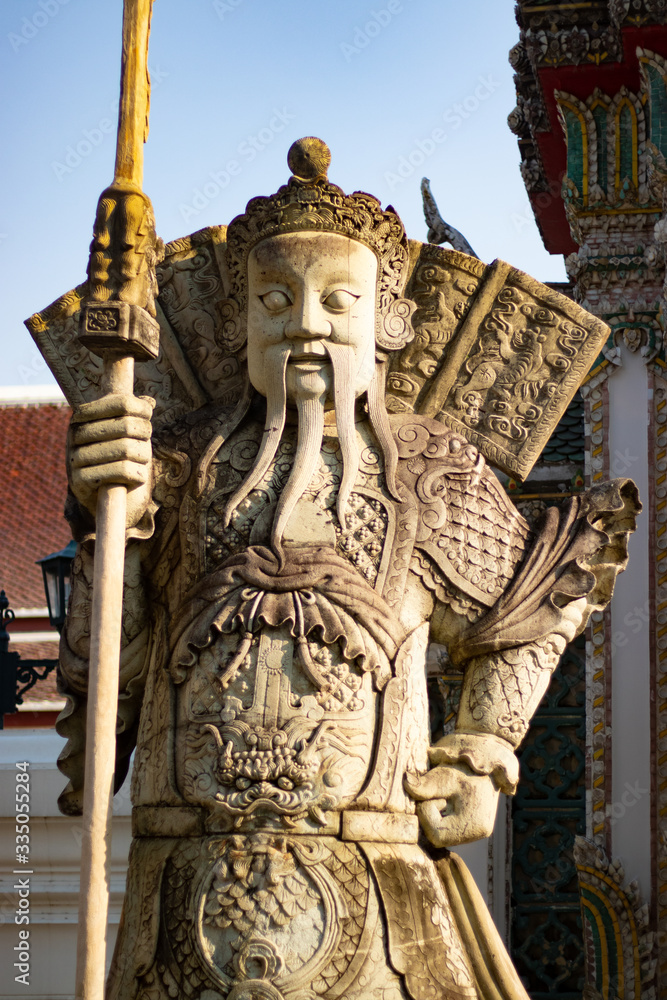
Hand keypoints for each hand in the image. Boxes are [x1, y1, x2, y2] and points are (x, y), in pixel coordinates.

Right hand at [69, 393, 153, 527]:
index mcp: (82, 415)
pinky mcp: (80, 480)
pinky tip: (136, 477)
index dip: (142, 410)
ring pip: (125, 449)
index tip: (147, 417)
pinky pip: (121, 471)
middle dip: (144, 435)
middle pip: (126, 425)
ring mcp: (75, 457)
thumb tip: (149, 402)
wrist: (101, 493)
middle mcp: (74, 433)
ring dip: (143, 456)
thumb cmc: (117, 455)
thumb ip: (134, 413)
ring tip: (142, 460)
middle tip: (145, 444)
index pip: (123, 403)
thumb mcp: (124, 431)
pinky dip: (137, 475)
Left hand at [404, 763, 499, 847]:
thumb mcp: (445, 775)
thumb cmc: (467, 769)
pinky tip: (446, 800)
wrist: (487, 762)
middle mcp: (476, 834)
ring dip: (434, 814)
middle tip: (437, 794)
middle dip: (430, 814)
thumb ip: (425, 784)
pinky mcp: (470, 828)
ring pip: (440, 833)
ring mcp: (474, 833)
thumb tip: (406, 783)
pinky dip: (441, 814)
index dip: (428, 812)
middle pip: (437, 836)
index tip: (435, 793)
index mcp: (474, 826)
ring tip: (443, 796)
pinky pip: (447, 828)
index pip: (436, 833)